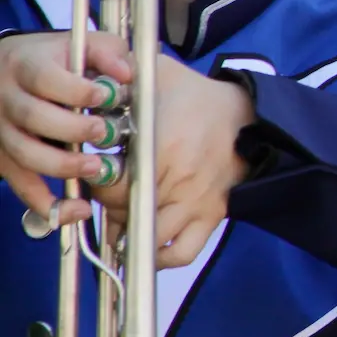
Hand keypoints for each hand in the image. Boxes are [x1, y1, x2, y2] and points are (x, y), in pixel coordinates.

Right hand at [0, 30, 130, 227]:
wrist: (0, 70)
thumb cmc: (50, 58)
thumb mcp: (79, 43)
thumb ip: (107, 52)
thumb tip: (127, 73)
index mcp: (26, 66)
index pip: (44, 78)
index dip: (75, 90)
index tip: (104, 96)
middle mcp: (8, 99)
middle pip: (32, 117)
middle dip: (71, 129)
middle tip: (103, 133)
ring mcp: (2, 132)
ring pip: (24, 154)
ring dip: (62, 166)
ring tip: (97, 168)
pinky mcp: (4, 159)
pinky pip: (22, 186)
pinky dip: (48, 203)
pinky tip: (77, 209)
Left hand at [90, 56, 254, 266]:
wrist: (249, 112)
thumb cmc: (197, 96)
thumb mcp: (157, 78)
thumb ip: (120, 79)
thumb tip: (86, 82)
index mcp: (164, 147)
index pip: (111, 187)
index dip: (97, 184)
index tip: (98, 173)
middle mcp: (182, 180)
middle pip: (125, 212)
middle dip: (111, 206)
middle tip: (110, 192)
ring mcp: (199, 201)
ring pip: (149, 236)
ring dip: (130, 231)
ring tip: (124, 217)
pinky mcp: (214, 215)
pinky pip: (183, 253)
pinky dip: (161, 258)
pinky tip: (147, 247)